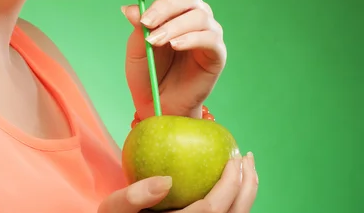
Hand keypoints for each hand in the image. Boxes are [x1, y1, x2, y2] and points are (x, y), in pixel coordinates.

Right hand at [98, 154, 257, 212]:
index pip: (214, 208)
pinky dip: (236, 199)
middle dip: (248, 185)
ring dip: (246, 193)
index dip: (230, 183)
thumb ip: (135, 196)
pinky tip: (231, 182)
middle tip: (247, 157)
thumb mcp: (116, 209)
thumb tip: (166, 180)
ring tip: (245, 168)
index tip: (234, 157)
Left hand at [122, 0, 225, 118]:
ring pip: (198, 15)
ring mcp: (207, 32)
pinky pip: (209, 37)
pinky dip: (190, 38)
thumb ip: (137, 27)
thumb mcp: (136, 48)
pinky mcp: (217, 52)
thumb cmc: (148, 73)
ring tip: (155, 41)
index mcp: (172, 8)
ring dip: (173, 26)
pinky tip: (175, 45)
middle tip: (146, 23)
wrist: (159, 105)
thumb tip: (131, 7)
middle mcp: (192, 14)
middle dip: (163, 6)